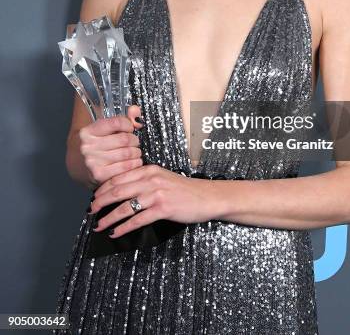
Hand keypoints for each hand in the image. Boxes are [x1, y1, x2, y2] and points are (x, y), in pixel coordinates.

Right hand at [79, 104, 143, 187]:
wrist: (78, 165)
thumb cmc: (95, 145)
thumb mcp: (103, 129)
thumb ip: (122, 118)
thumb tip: (136, 111)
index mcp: (88, 132)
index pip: (116, 123)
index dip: (128, 124)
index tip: (130, 128)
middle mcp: (88, 146)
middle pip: (124, 139)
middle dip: (135, 140)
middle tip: (135, 142)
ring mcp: (92, 162)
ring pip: (127, 153)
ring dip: (136, 153)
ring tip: (135, 152)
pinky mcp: (99, 175)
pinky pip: (125, 167)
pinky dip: (134, 164)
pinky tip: (133, 162)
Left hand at [90, 164, 222, 237]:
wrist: (206, 197)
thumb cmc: (184, 190)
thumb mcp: (162, 178)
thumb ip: (143, 181)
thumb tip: (122, 192)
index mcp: (148, 170)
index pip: (118, 177)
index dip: (102, 189)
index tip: (94, 198)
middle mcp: (150, 179)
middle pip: (117, 190)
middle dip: (100, 202)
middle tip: (90, 212)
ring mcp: (156, 194)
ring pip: (124, 206)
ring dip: (108, 218)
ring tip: (98, 225)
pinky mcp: (163, 209)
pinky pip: (137, 220)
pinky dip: (123, 227)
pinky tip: (115, 233)